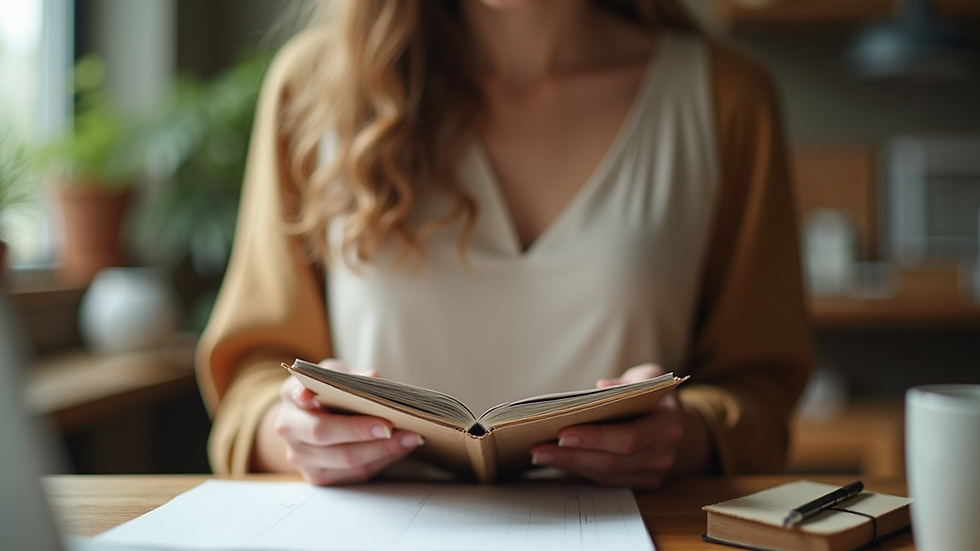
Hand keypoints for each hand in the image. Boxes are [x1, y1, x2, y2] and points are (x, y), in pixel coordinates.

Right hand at [274, 360, 423, 484]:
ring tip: (410, 437)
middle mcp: (290, 429)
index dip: (307, 395)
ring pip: (343, 459)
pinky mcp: (319, 477)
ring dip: (381, 449)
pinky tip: (401, 448)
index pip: (297, 396)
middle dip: (359, 430)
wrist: (308, 423)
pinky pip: (354, 474)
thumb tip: (372, 378)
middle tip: (390, 424)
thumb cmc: (325, 394)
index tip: (321, 394)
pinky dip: (382, 460)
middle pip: (323, 433)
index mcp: (291, 396)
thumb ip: (349, 375)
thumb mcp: (333, 374)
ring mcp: (301, 457)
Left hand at [528, 364, 697, 488]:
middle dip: (572, 455)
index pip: (629, 436)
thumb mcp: (646, 377)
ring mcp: (655, 471)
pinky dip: (581, 470)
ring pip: (607, 474)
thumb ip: (626, 382)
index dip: (595, 437)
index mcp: (668, 422)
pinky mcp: (644, 482)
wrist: (676, 422)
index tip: (562, 432)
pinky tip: (558, 460)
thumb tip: (602, 388)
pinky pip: (608, 480)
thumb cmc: (654, 396)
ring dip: (570, 465)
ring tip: (540, 454)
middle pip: (614, 460)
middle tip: (539, 447)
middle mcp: (664, 451)